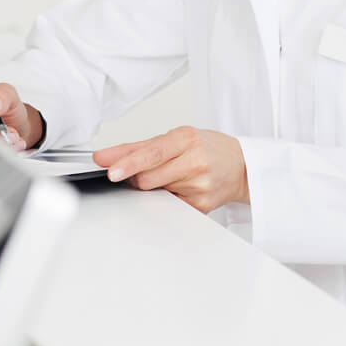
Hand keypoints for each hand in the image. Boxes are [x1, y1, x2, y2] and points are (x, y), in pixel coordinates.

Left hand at [92, 127, 247, 213]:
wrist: (241, 166)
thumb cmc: (207, 148)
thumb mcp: (176, 138)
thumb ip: (137, 148)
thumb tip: (104, 157)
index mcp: (186, 139)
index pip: (151, 153)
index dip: (129, 163)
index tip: (110, 170)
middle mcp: (194, 162)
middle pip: (147, 179)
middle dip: (137, 177)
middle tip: (141, 171)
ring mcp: (199, 186)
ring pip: (155, 194)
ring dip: (153, 187)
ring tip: (172, 175)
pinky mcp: (201, 206)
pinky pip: (169, 206)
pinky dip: (167, 198)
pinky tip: (182, 188)